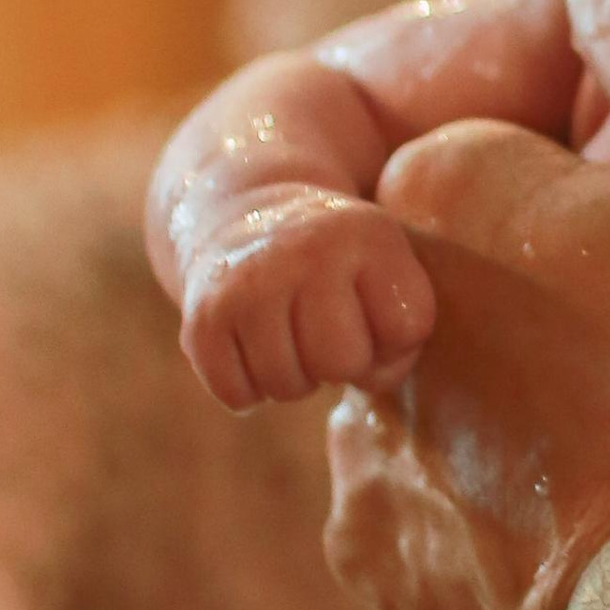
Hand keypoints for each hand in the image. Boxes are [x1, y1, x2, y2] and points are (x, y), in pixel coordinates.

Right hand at [179, 190, 436, 408]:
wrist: (243, 215)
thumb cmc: (335, 267)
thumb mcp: (386, 271)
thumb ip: (403, 335)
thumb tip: (366, 381)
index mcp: (368, 234)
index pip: (406, 328)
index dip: (393, 339)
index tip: (372, 316)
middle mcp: (307, 250)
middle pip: (342, 362)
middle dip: (340, 366)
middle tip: (325, 337)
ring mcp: (249, 283)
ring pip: (288, 387)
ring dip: (293, 380)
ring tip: (289, 338)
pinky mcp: (203, 317)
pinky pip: (237, 395)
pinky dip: (247, 390)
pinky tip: (252, 348)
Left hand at [324, 0, 609, 609]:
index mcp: (443, 196)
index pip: (502, 158)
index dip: (603, 206)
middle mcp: (373, 319)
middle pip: (463, 277)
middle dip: (546, 303)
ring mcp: (372, 452)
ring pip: (442, 390)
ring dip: (513, 407)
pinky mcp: (391, 568)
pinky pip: (435, 509)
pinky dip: (500, 512)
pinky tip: (599, 527)